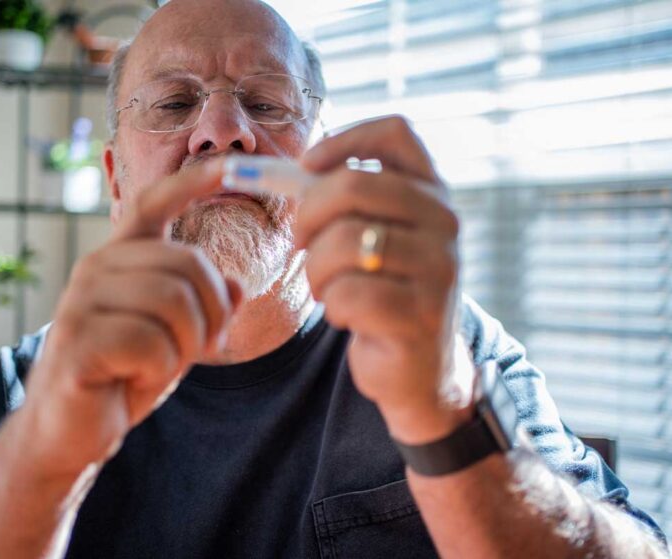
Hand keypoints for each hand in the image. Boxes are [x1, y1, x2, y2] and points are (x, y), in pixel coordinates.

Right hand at [23, 161, 240, 476]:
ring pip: (176, 302)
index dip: (192, 182)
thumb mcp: (176, 336)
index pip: (152, 204)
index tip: (230, 165)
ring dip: (187, 344)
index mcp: (119, 258)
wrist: (70, 430)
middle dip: (212, 313)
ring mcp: (82, 300)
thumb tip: (237, 286)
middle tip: (201, 346)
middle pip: (189, 264)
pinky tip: (136, 379)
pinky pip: (153, 343)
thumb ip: (204, 307)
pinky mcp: (77, 338)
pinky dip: (161, 370)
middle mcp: (97, 267)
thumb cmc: (123, 373)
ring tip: (163, 364)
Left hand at [295, 116, 471, 443]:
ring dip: (317, 271)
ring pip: (342, 242)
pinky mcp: (421, 315)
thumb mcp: (371, 237)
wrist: (420, 369)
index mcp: (431, 193)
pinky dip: (334, 307)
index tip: (307, 167)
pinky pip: (348, 294)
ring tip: (331, 288)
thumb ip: (338, 201)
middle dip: (308, 215)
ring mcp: (438, 268)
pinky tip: (350, 317)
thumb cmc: (383, 292)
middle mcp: (444, 222)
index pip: (396, 133)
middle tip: (301, 242)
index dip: (343, 140)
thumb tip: (266, 170)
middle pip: (352, 184)